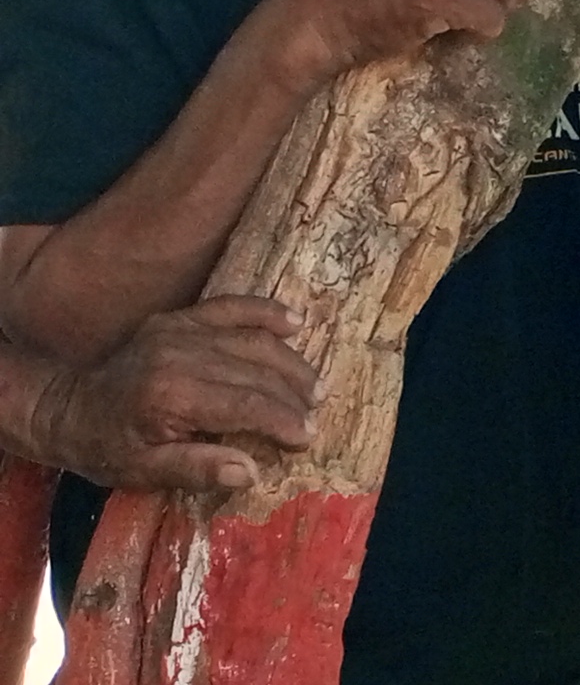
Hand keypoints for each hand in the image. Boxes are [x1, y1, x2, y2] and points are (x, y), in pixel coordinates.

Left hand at [25, 296, 316, 491]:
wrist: (62, 408)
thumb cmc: (105, 448)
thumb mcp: (143, 472)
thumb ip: (197, 469)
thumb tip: (252, 471)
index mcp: (172, 396)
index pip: (247, 404)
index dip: (283, 421)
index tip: (308, 438)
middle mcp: (180, 355)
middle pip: (256, 371)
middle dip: (293, 395)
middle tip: (317, 415)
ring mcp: (179, 331)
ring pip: (252, 340)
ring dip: (290, 362)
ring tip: (315, 385)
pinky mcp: (178, 318)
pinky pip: (230, 307)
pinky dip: (265, 311)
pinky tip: (295, 322)